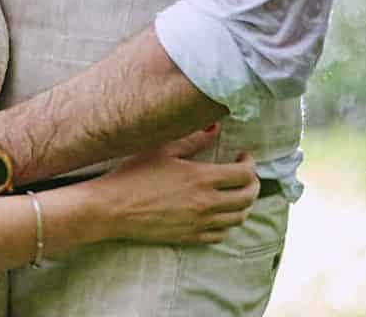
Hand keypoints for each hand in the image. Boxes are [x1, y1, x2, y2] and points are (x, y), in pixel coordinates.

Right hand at [86, 128, 259, 245]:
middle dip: (253, 184)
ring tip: (235, 192)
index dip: (250, 163)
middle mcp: (206, 203)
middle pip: (248, 197)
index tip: (243, 155)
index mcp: (202, 178)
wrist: (113, 208)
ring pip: (238, 218)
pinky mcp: (190, 237)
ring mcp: (199, 223)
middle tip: (245, 174)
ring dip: (243, 204)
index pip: (244, 174)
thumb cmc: (134, 174)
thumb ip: (194, 139)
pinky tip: (218, 212)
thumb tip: (216, 127)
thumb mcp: (163, 149)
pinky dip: (226, 223)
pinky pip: (221, 235)